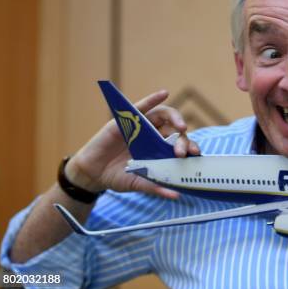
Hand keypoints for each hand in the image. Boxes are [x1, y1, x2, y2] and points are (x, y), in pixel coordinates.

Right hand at [64, 89, 200, 198]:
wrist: (93, 174)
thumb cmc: (117, 176)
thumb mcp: (139, 183)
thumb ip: (156, 187)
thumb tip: (176, 195)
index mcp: (161, 149)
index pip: (179, 143)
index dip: (189, 147)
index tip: (194, 154)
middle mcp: (154, 135)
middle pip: (174, 130)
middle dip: (182, 139)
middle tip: (182, 151)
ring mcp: (142, 126)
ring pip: (163, 115)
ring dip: (175, 118)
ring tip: (182, 127)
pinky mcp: (126, 120)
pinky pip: (142, 106)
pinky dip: (153, 99)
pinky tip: (163, 93)